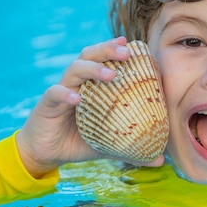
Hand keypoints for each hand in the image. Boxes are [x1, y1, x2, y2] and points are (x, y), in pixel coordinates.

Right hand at [16, 36, 164, 177]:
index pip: (104, 60)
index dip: (116, 50)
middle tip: (126, 51)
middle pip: (90, 55)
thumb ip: (132, 149)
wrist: (46, 154)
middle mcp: (77, 82)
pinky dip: (65, 94)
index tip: (134, 45)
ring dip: (93, 68)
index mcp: (92, 85)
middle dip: (107, 50)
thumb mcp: (108, 145)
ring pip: (75, 69)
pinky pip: (55, 93)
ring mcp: (61, 91)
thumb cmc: (78, 141)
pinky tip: (76, 98)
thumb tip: (160, 160)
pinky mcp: (46, 105)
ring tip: (110, 75)